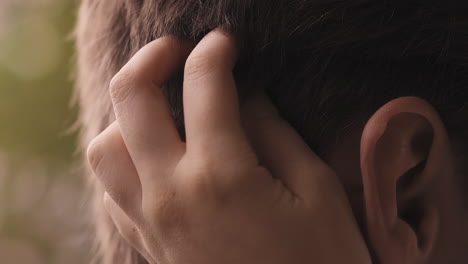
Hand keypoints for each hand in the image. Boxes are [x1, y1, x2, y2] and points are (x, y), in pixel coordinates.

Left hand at [87, 29, 371, 263]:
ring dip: (126, 114)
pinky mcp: (148, 244)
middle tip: (179, 49)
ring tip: (162, 107)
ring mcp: (151, 222)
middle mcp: (171, 195)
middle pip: (131, 101)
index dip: (216, 52)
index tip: (227, 42)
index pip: (204, 86)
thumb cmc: (321, 263)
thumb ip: (273, 133)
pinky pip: (111, 188)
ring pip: (104, 148)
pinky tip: (154, 153)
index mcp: (221, 176)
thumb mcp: (315, 190)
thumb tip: (244, 95)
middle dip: (152, 59)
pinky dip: (123, 157)